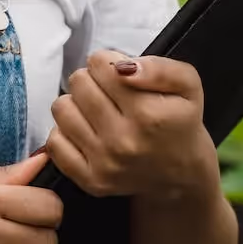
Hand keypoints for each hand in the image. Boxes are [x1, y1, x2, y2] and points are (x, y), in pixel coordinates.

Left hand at [45, 50, 216, 201]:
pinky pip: (55, 142)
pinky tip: (88, 131)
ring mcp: (105, 163)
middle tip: (108, 92)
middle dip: (91, 80)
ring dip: (76, 103)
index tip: (118, 74)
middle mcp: (124, 141)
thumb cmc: (180, 122)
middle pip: (78, 82)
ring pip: (61, 108)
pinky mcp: (91, 180)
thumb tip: (122, 68)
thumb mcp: (187, 85)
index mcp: (148, 114)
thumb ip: (159, 68)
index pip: (99, 64)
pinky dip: (67, 132)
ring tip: (96, 110)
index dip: (107, 63)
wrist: (181, 174)